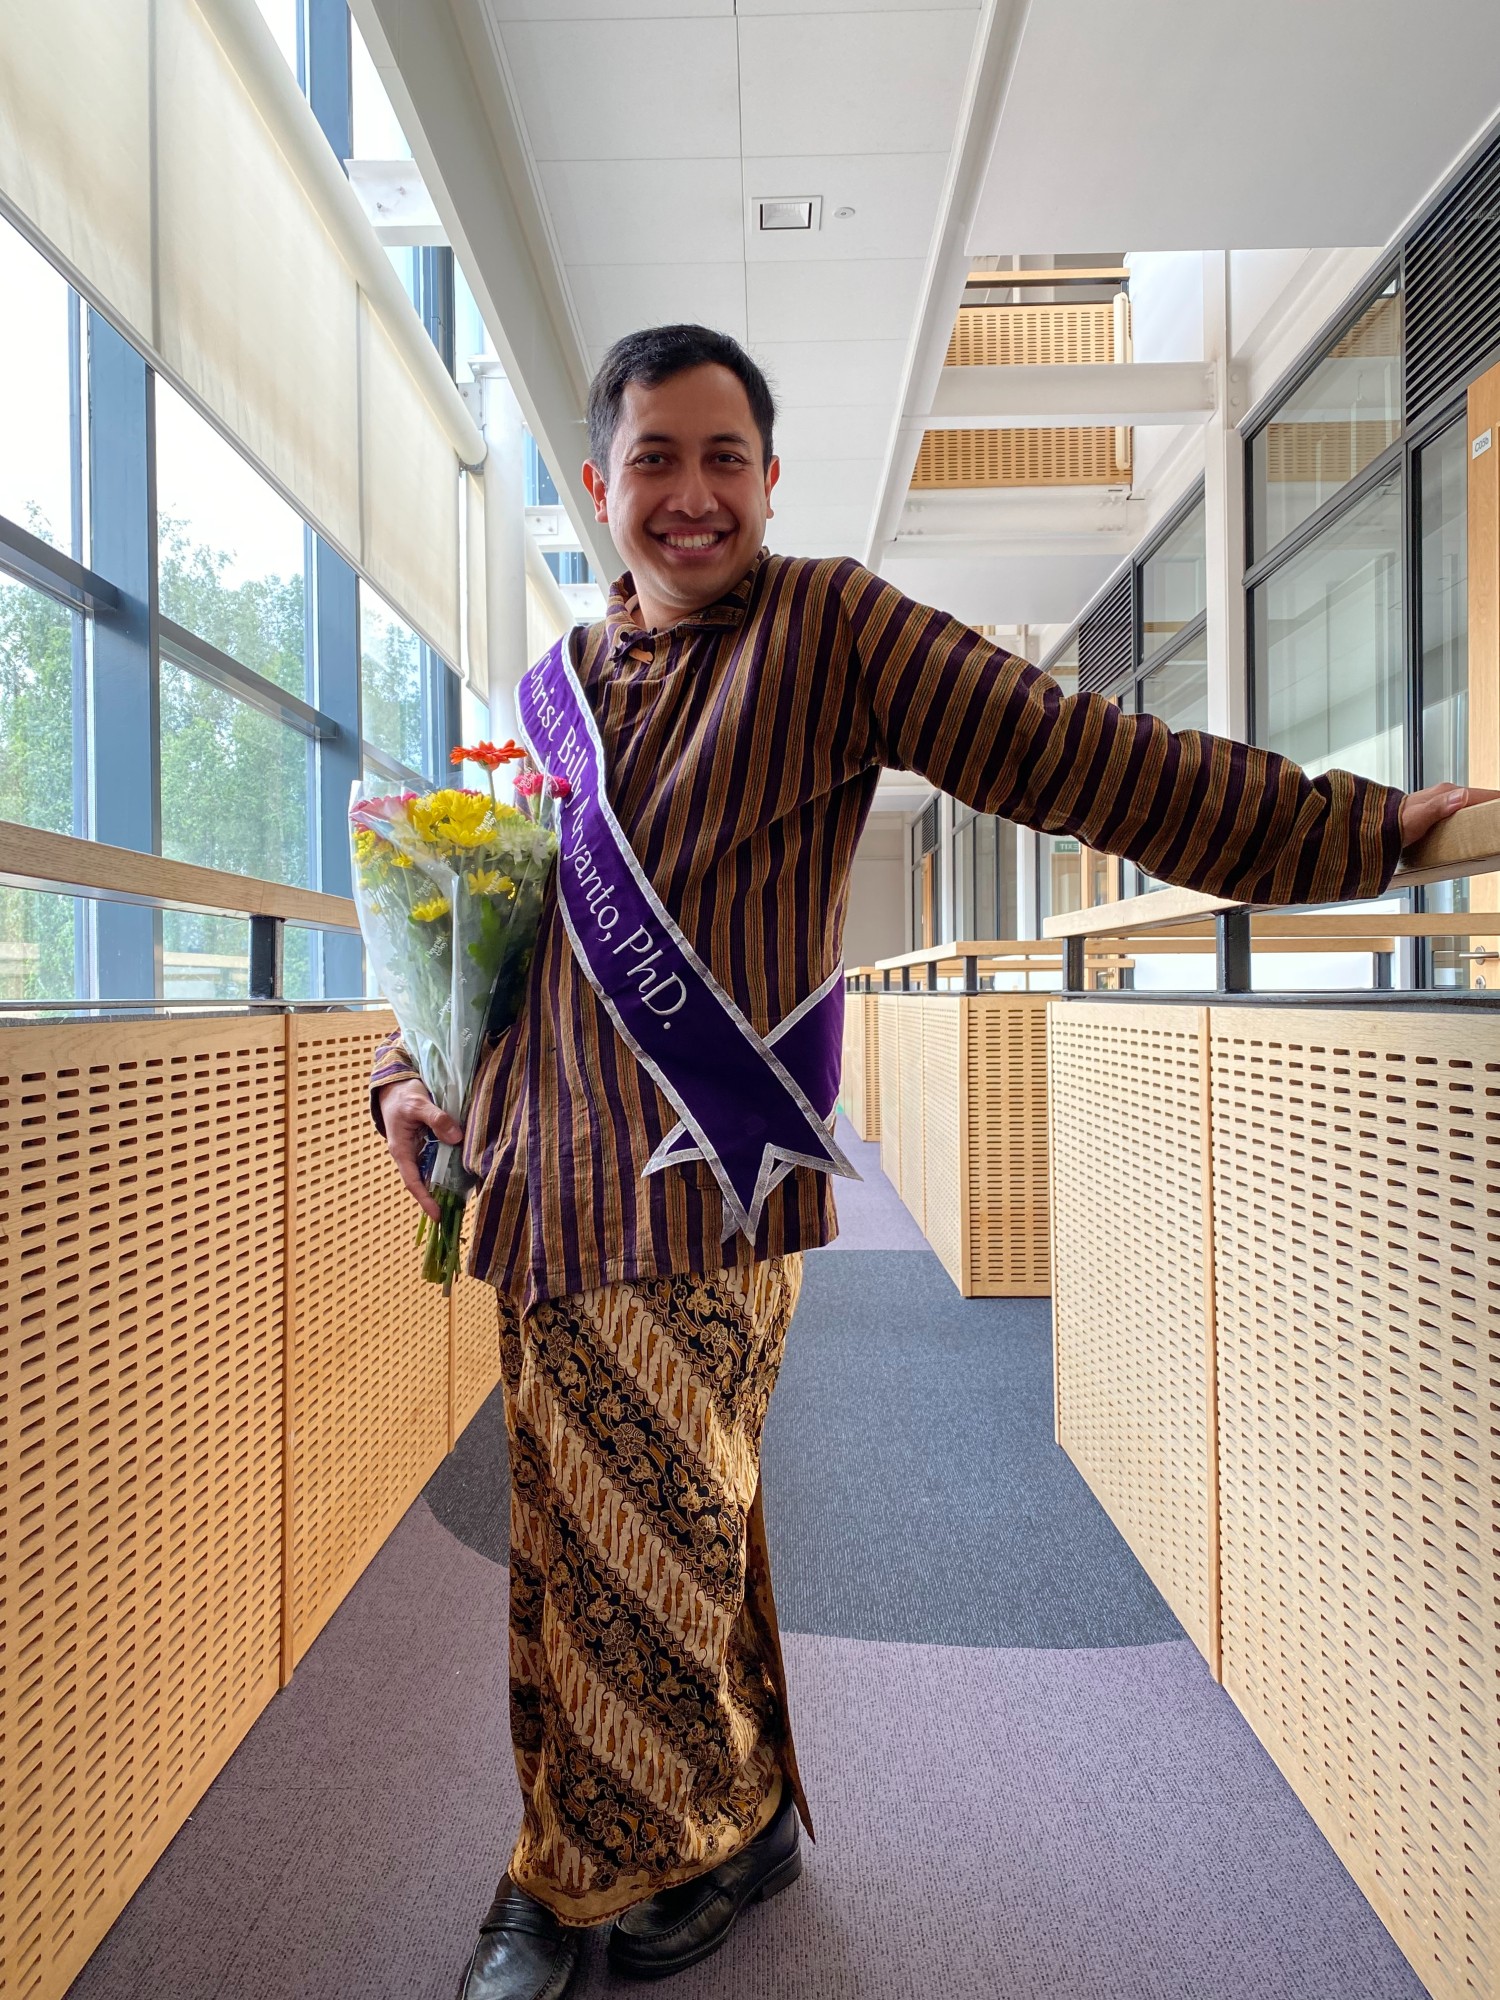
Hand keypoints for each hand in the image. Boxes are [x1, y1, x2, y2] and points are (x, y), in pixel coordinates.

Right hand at [378, 1078, 463, 1220]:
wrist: (396, 1086)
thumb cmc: (403, 1096)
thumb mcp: (419, 1104)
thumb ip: (437, 1119)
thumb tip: (456, 1138)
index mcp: (401, 1150)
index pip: (413, 1181)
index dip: (424, 1199)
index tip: (436, 1216)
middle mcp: (409, 1154)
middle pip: (423, 1181)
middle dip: (437, 1198)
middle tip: (454, 1215)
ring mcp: (418, 1149)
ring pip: (432, 1171)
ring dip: (444, 1184)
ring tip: (462, 1200)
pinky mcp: (427, 1143)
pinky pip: (438, 1159)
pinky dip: (448, 1167)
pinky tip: (463, 1172)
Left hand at [1399, 783, 1499, 850]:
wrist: (1372, 828)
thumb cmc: (1390, 825)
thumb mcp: (1416, 818)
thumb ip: (1438, 807)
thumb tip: (1461, 796)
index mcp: (1445, 792)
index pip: (1480, 794)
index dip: (1495, 801)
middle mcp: (1445, 794)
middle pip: (1478, 800)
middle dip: (1491, 808)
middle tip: (1496, 821)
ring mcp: (1441, 803)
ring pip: (1470, 806)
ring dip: (1481, 813)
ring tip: (1491, 823)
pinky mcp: (1438, 812)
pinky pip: (1461, 813)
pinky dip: (1470, 818)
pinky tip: (1474, 827)